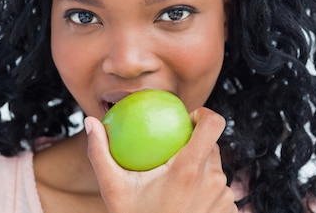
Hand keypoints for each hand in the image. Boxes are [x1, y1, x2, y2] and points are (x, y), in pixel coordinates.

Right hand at [85, 107, 237, 212]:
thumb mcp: (113, 189)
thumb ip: (100, 153)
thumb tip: (90, 122)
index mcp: (190, 168)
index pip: (213, 124)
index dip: (204, 114)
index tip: (188, 118)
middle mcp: (213, 181)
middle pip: (212, 146)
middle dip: (194, 145)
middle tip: (172, 154)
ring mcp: (224, 199)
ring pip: (215, 170)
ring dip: (200, 171)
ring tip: (176, 183)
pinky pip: (219, 192)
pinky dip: (205, 192)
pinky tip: (186, 202)